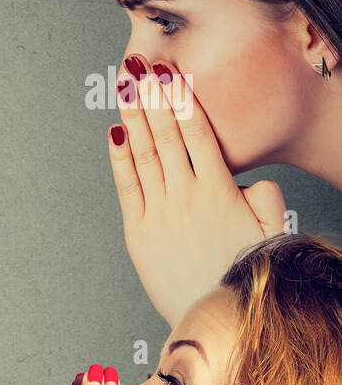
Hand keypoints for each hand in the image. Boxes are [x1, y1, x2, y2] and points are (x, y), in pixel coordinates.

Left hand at [109, 55, 285, 327]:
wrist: (218, 318)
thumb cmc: (247, 277)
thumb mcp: (271, 233)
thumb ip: (265, 199)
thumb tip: (250, 180)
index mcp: (222, 192)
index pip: (200, 135)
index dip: (183, 101)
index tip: (173, 75)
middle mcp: (188, 196)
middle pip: (168, 136)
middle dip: (153, 98)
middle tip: (142, 66)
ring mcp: (160, 214)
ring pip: (146, 154)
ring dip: (135, 117)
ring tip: (126, 87)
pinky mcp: (139, 234)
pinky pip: (127, 187)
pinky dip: (120, 158)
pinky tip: (115, 132)